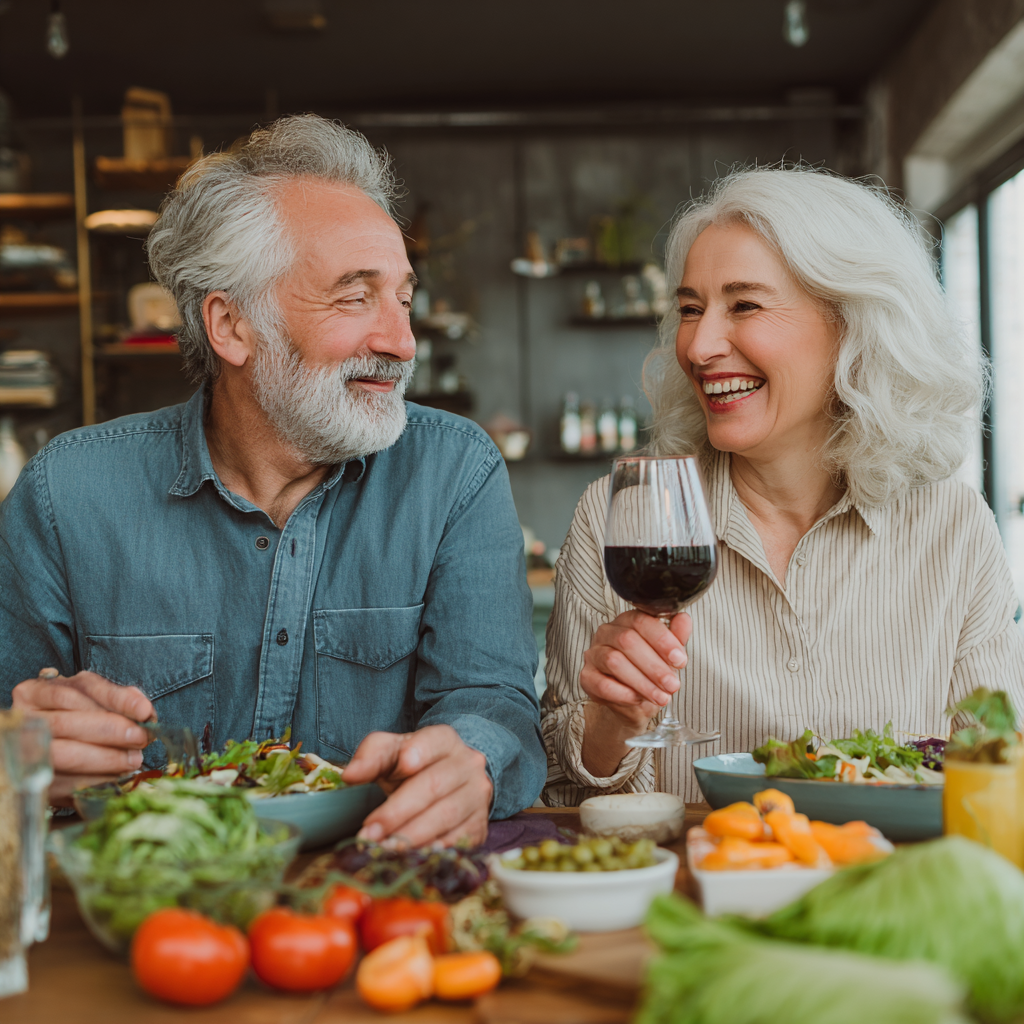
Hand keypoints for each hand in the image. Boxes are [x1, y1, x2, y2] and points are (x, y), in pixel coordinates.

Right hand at [11, 669, 153, 805]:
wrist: (47, 746)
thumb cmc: (78, 716)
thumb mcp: (94, 699)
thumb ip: (119, 700)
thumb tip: (144, 712)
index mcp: (37, 691)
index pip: (80, 689)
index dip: (116, 700)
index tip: (145, 711)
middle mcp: (24, 718)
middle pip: (65, 723)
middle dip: (110, 731)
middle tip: (140, 738)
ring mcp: (23, 751)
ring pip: (62, 754)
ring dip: (105, 758)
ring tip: (133, 759)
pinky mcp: (30, 780)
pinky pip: (63, 783)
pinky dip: (95, 780)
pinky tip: (116, 777)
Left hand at [342, 724, 491, 846]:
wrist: (450, 782)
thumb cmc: (413, 766)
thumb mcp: (391, 752)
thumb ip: (371, 756)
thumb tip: (350, 775)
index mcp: (445, 740)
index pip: (434, 741)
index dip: (419, 752)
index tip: (402, 766)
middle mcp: (468, 765)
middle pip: (434, 785)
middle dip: (399, 811)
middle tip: (370, 832)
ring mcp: (477, 797)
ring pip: (446, 816)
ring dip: (411, 836)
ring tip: (383, 848)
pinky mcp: (479, 826)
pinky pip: (458, 841)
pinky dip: (431, 851)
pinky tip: (410, 858)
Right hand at [580, 610, 690, 731]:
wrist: (634, 701)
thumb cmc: (650, 671)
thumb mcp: (668, 654)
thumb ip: (676, 636)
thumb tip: (684, 619)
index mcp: (628, 620)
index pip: (641, 620)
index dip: (662, 640)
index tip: (680, 660)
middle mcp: (607, 632)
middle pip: (627, 641)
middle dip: (654, 666)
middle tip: (673, 685)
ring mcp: (594, 653)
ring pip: (614, 661)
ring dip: (642, 682)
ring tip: (661, 697)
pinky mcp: (586, 676)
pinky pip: (602, 683)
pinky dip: (624, 693)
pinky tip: (639, 699)